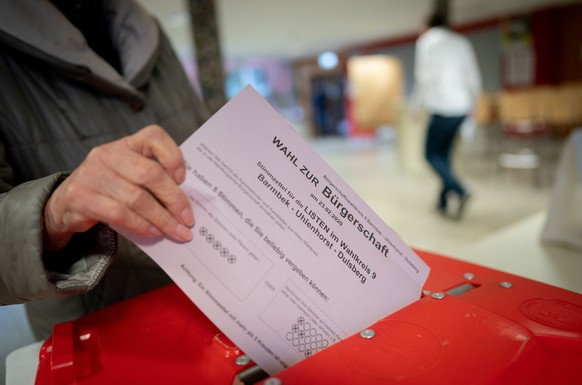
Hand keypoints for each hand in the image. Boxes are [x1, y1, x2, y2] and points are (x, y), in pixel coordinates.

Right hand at [43, 125, 193, 250]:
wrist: (65, 203)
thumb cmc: (109, 188)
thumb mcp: (129, 175)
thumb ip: (152, 180)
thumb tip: (185, 203)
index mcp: (126, 144)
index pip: (154, 135)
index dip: (173, 156)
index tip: (183, 179)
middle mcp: (108, 155)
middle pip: (150, 173)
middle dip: (174, 199)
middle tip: (188, 218)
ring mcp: (93, 175)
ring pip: (137, 198)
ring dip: (162, 219)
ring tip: (177, 231)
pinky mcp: (82, 198)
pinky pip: (120, 214)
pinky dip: (142, 225)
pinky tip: (154, 232)